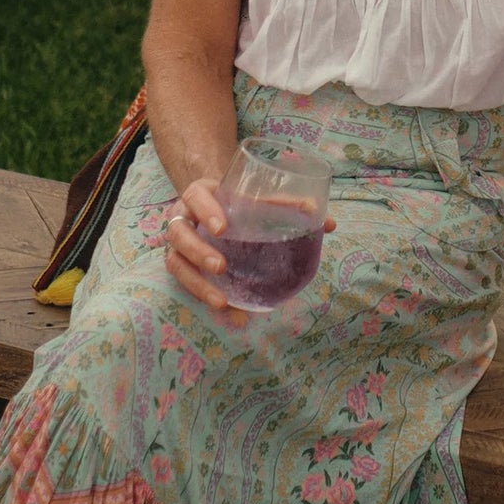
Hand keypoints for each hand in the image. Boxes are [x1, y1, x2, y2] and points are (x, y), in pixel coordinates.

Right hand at [165, 178, 337, 317]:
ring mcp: (176, 244)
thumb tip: (328, 223)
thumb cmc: (236, 201)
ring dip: (196, 283)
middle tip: (221, 266)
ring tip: (221, 300)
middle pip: (178, 233)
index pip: (195, 197)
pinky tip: (228, 310)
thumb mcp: (256, 198)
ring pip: (175, 263)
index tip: (223, 228)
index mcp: (198, 194)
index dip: (206, 211)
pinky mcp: (180, 265)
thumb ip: (287, 206)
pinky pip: (184, 283)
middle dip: (197, 251)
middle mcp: (181, 218)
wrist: (211, 207)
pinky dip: (204, 297)